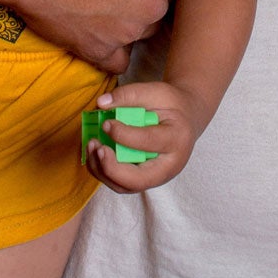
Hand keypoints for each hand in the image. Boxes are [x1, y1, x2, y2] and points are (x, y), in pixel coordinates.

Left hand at [83, 82, 200, 193]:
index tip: (106, 123)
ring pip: (126, 187)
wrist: (185, 119)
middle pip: (138, 180)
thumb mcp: (156, 91)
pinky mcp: (145, 180)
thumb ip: (129, 94)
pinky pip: (121, 184)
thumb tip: (101, 102)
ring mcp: (158, 177)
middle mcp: (170, 166)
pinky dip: (104, 172)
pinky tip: (95, 153)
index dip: (123, 135)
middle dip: (112, 167)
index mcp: (177, 139)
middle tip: (97, 146)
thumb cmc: (170, 104)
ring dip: (103, 171)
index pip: (148, 142)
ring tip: (92, 146)